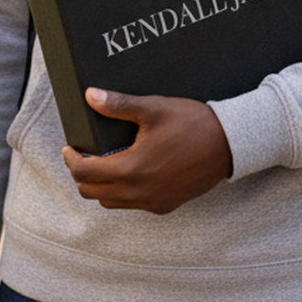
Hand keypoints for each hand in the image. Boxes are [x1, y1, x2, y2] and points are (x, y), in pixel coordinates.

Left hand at [62, 88, 233, 214]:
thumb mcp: (153, 108)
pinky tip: (133, 172)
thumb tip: (90, 96)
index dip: (71, 160)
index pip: (84, 173)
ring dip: (102, 186)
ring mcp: (153, 202)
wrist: (230, 144)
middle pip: (92, 193)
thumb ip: (118, 104)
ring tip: (106, 163)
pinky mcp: (166, 205)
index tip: (71, 147)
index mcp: (131, 169)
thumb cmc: (192, 123)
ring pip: (112, 202)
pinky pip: (134, 205)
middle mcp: (139, 192)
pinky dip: (124, 193)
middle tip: (84, 156)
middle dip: (82, 175)